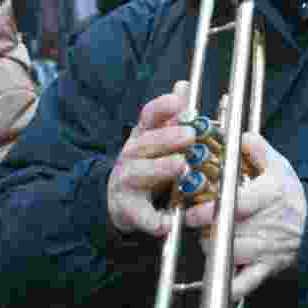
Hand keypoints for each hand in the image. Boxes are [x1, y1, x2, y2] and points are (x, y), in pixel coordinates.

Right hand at [107, 81, 195, 236]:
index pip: (147, 117)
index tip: (178, 101)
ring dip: (160, 169)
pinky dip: (154, 220)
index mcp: (141, 137)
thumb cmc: (146, 166)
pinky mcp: (131, 211)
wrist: (118, 201)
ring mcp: (128, 183)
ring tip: (180, 167)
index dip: (161, 108)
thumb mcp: (154, 138)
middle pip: (145, 143)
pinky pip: (143, 216)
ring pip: (140, 174)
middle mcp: (131, 157)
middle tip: (189, 135)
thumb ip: (170, 115)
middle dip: (167, 138)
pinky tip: (167, 222)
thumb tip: (183, 85)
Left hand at [184, 132, 305, 297]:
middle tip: (193, 218)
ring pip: (228, 255)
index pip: (237, 204)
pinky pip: (244, 284)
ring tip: (204, 235)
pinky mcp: (263, 269)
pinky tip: (212, 285)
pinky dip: (229, 288)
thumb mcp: (280, 166)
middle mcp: (266, 225)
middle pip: (225, 231)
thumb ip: (259, 150)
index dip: (211, 209)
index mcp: (269, 196)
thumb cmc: (289, 195)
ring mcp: (264, 250)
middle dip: (204, 227)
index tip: (192, 210)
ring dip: (211, 247)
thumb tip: (241, 137)